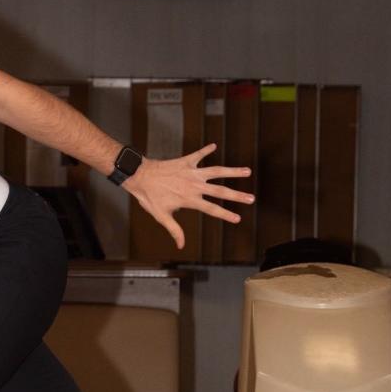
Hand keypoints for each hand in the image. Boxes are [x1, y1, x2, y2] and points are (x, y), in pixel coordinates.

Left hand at [123, 145, 253, 252]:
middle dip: (237, 195)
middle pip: (220, 191)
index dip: (226, 214)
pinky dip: (206, 150)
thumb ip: (174, 230)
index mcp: (190, 199)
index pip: (212, 209)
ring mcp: (191, 172)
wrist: (139, 176)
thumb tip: (181, 245)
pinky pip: (198, 154)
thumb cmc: (149, 197)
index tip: (238, 218)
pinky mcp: (185, 161)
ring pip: (216, 171)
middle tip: (251, 198)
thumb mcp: (161, 216)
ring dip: (232, 171)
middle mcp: (194, 185)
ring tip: (247, 171)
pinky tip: (214, 145)